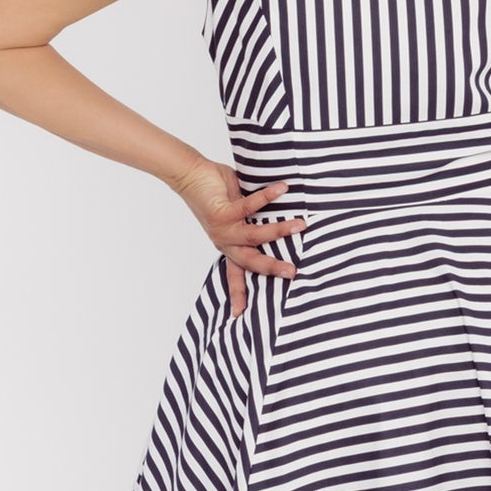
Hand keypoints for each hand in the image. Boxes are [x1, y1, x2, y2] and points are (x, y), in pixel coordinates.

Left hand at [169, 157, 307, 317]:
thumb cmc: (216, 192)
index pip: (235, 275)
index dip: (238, 295)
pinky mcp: (221, 212)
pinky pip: (248, 207)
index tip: (240, 315)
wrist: (189, 174)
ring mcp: (223, 229)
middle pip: (250, 262)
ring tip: (301, 225)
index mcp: (228, 245)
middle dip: (272, 269)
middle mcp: (225, 241)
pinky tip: (282, 189)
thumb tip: (287, 217)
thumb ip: (256, 218)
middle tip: (293, 273)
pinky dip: (267, 197)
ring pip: (253, 237)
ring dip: (279, 231)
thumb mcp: (238, 212)